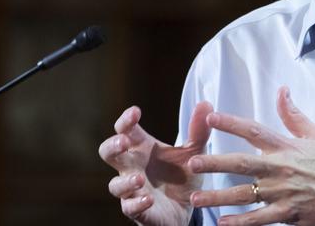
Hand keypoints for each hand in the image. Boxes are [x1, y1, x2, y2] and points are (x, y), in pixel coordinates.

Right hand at [98, 102, 212, 225]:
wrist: (189, 207)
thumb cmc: (182, 175)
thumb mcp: (194, 151)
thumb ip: (198, 130)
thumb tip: (206, 104)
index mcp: (143, 147)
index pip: (126, 129)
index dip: (126, 120)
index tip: (136, 112)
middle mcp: (133, 166)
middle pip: (108, 153)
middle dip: (112, 146)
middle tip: (124, 142)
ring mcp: (133, 189)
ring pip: (115, 185)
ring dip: (126, 181)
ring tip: (140, 178)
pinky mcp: (139, 210)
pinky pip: (130, 207)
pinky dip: (137, 203)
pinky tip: (148, 199)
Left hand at [187, 87, 314, 225]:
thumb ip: (293, 115)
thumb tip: (282, 89)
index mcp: (286, 147)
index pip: (254, 130)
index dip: (232, 123)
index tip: (210, 117)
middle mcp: (281, 168)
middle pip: (242, 163)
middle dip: (215, 162)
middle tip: (192, 161)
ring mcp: (282, 193)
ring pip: (244, 195)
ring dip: (218, 197)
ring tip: (196, 197)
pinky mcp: (287, 215)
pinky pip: (258, 220)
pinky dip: (240, 222)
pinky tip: (222, 222)